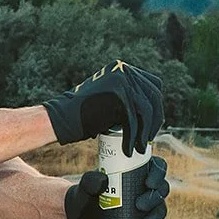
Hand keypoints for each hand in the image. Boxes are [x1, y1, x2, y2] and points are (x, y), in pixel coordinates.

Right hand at [43, 61, 163, 151]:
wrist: (61, 117)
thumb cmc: (84, 113)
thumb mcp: (108, 97)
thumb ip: (125, 96)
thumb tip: (150, 112)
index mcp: (122, 69)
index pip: (153, 84)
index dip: (157, 106)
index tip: (152, 125)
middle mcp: (124, 70)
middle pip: (154, 96)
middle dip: (155, 121)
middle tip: (148, 139)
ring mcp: (121, 81)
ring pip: (146, 109)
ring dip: (146, 131)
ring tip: (140, 147)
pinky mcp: (118, 95)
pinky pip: (133, 119)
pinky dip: (133, 137)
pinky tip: (129, 149)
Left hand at [64, 156, 169, 218]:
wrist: (82, 218)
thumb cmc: (84, 197)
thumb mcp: (83, 188)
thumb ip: (89, 182)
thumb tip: (103, 180)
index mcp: (137, 170)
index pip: (157, 166)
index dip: (158, 173)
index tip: (148, 182)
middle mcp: (145, 187)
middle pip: (162, 189)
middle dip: (154, 199)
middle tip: (139, 205)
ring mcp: (147, 206)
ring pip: (160, 210)